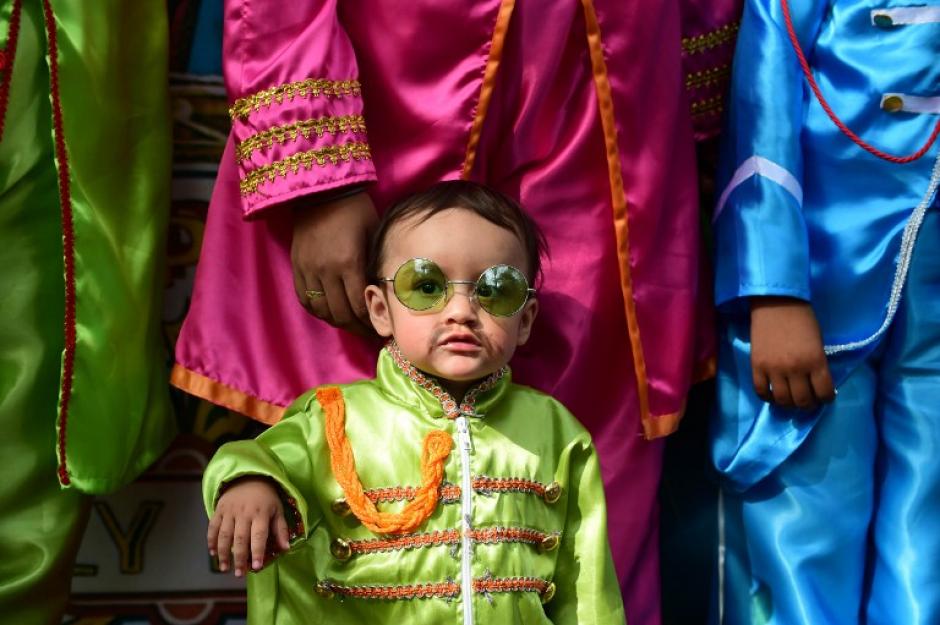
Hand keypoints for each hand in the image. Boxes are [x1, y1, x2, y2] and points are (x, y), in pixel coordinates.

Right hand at [207, 477, 290, 576]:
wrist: (248, 477)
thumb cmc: (266, 498)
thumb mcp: (278, 510)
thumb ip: (281, 530)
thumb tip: (286, 549)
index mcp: (261, 513)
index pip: (259, 535)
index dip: (257, 551)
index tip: (256, 567)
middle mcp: (244, 513)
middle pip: (240, 538)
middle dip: (239, 558)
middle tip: (240, 574)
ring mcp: (230, 511)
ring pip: (225, 535)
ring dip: (223, 553)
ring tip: (225, 568)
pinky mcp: (219, 509)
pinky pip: (213, 527)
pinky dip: (211, 541)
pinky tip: (213, 553)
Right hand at [291, 190, 378, 336]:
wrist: (322, 192)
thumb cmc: (356, 211)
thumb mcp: (374, 234)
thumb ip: (376, 264)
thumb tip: (384, 291)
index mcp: (349, 262)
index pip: (359, 305)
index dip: (371, 321)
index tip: (381, 327)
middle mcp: (326, 270)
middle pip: (341, 313)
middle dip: (357, 328)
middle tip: (369, 333)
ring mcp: (308, 270)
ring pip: (322, 310)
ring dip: (338, 322)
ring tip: (351, 325)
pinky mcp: (297, 266)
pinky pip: (305, 298)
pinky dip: (318, 311)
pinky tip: (330, 313)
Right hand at [749, 296, 835, 409]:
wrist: (776, 303)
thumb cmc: (802, 319)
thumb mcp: (818, 343)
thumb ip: (817, 364)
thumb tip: (815, 383)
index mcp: (815, 361)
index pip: (824, 393)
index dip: (826, 398)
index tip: (824, 396)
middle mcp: (796, 369)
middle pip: (802, 401)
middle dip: (807, 403)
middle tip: (807, 398)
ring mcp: (774, 369)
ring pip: (782, 400)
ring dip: (788, 403)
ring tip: (790, 398)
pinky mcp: (757, 366)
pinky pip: (761, 391)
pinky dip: (768, 397)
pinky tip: (773, 394)